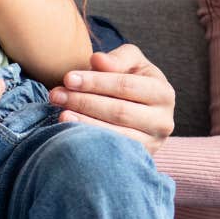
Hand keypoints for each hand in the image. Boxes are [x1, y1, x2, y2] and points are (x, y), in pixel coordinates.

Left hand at [46, 44, 174, 153]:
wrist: (140, 111)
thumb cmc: (132, 80)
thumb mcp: (130, 62)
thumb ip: (117, 58)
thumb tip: (97, 60)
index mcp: (163, 92)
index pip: (126, 86)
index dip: (95, 82)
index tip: (67, 78)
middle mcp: (164, 121)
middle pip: (119, 111)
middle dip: (84, 102)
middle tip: (56, 95)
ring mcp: (153, 144)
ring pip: (116, 134)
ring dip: (84, 123)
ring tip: (60, 112)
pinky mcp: (140, 160)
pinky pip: (113, 152)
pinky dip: (90, 141)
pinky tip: (70, 132)